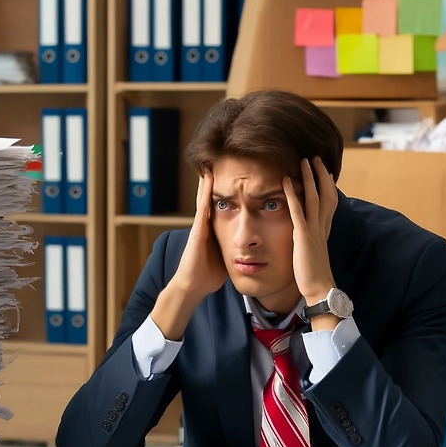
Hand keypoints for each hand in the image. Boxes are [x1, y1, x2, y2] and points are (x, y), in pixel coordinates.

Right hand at [153, 172, 225, 339]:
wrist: (193, 286)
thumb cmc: (209, 274)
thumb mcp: (227, 256)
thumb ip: (236, 247)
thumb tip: (251, 246)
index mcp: (215, 230)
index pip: (225, 206)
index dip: (231, 191)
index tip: (239, 176)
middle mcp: (207, 224)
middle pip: (215, 198)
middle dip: (219, 181)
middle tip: (224, 159)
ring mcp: (200, 225)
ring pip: (206, 197)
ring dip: (209, 180)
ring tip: (213, 160)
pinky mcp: (197, 230)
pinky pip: (202, 207)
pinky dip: (205, 192)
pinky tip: (208, 178)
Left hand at [282, 157, 338, 306]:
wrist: (319, 287)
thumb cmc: (314, 275)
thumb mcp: (313, 252)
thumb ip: (311, 240)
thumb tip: (306, 236)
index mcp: (325, 230)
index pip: (330, 203)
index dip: (329, 186)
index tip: (326, 172)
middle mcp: (322, 226)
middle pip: (326, 194)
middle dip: (322, 175)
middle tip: (317, 158)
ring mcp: (313, 230)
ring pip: (314, 197)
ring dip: (309, 177)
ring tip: (305, 160)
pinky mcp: (302, 235)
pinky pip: (297, 210)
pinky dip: (292, 193)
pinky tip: (286, 180)